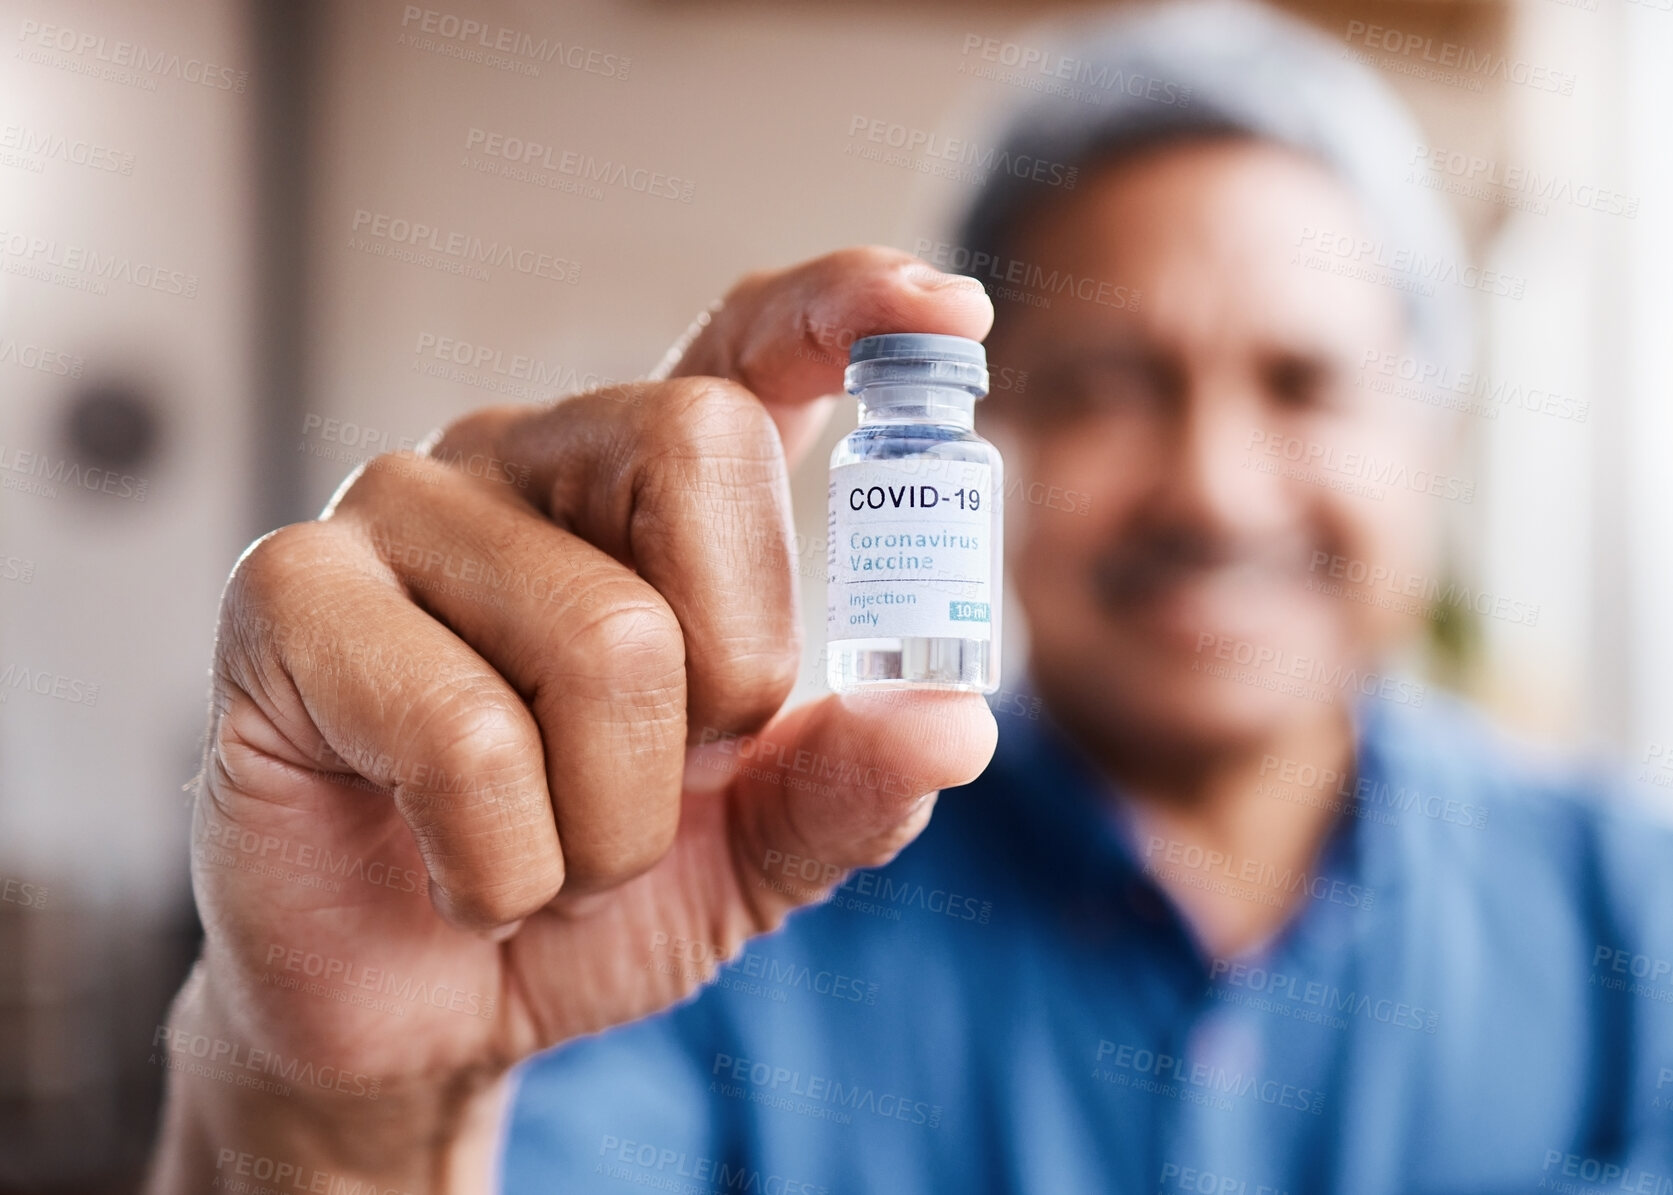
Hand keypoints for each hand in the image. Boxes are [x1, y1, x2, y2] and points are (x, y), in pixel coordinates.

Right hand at [146, 248, 997, 1192]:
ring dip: (613, 827)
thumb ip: (851, 781)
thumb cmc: (582, 893)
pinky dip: (505, 868)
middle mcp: (521, 457)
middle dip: (730, 674)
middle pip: (700, 443)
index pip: (744, 345)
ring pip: (606, 633)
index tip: (949, 309)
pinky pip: (466, 734)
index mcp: (642, 492)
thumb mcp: (752, 853)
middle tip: (656, 784)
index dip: (844, 305)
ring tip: (545, 863)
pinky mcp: (286, 590)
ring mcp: (396, 506)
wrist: (416, 1010)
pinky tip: (456, 881)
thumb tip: (956, 723)